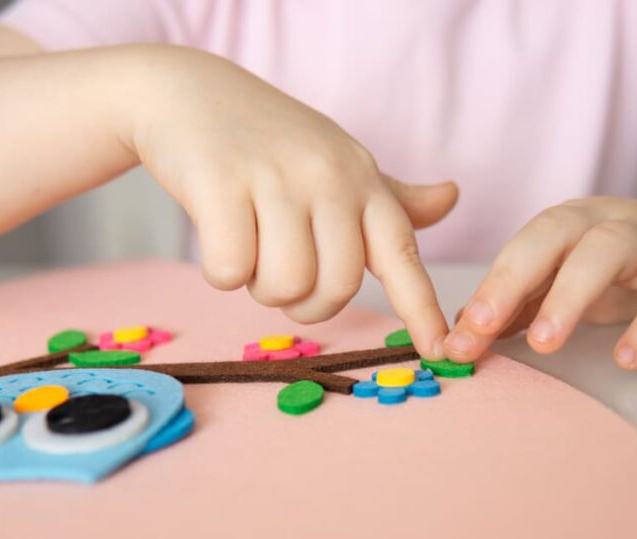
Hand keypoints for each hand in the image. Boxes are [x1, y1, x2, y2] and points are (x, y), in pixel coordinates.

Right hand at [127, 47, 456, 357]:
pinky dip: (220, 269)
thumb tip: (451, 198)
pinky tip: (217, 229)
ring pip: (285, 286)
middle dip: (305, 303)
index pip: (403, 253)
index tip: (439, 350)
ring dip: (260, 287)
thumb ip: (389, 196)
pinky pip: (231, 271)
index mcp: (363, 180)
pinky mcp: (220, 182)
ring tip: (249, 245)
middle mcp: (329, 177)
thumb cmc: (268, 139)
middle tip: (279, 270)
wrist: (185, 90)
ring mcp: (276, 177)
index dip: (422, 307)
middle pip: (337, 289)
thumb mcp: (336, 160)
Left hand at [444, 195, 636, 368]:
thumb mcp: (575, 279)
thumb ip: (525, 304)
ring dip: (572, 294)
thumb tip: (462, 336)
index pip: (518, 252)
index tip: (453, 340)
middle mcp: (605, 222)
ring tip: (546, 343)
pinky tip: (629, 357)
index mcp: (568, 226)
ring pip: (609, 252)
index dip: (484, 291)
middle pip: (553, 238)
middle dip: (511, 279)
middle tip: (481, 327)